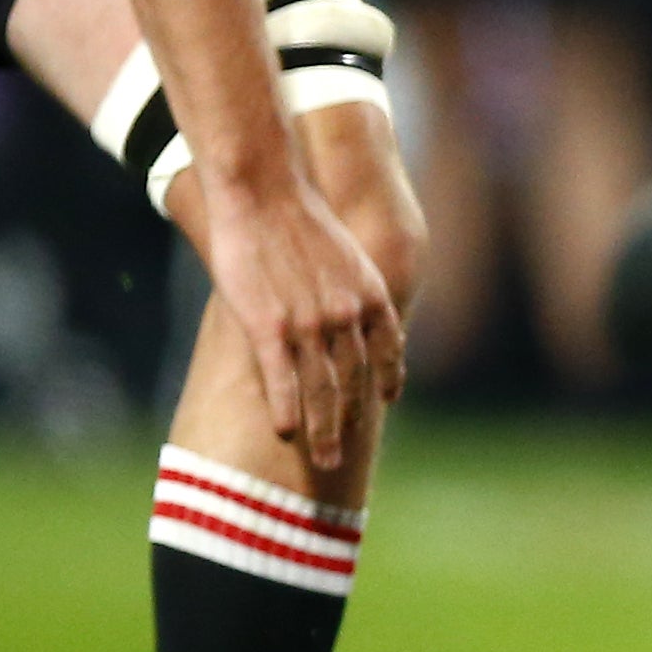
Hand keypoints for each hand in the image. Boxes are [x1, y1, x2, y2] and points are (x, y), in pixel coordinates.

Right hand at [198, 175, 404, 467]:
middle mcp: (347, 316)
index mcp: (370, 296)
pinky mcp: (269, 325)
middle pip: (354, 382)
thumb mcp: (344, 252)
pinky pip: (283, 379)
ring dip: (322, 430)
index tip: (386, 402)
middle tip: (343, 457)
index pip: (387, 350)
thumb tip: (351, 304)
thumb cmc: (297, 217)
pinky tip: (284, 432)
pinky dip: (286, 409)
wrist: (263, 191)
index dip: (388, 379)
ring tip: (324, 460)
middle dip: (350, 422)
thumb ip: (351, 285)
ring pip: (321, 390)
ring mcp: (309, 324)